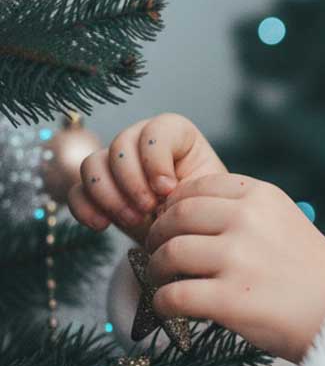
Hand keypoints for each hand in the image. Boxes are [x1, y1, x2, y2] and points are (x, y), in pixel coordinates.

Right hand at [67, 113, 227, 246]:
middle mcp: (141, 142)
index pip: (156, 130)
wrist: (188, 236)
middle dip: (132, 181)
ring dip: (109, 195)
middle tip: (148, 209)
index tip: (168, 189)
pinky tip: (102, 225)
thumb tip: (163, 191)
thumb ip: (189, 186)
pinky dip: (85, 208)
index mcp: (176, 135)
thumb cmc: (203, 210)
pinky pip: (76, 191)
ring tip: (133, 220)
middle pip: (120, 145)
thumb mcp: (206, 196)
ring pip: (92, 164)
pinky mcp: (97, 190)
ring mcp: (115, 164)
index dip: (156, 159)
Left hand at [142, 172, 324, 363]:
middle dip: (158, 236)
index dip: (175, 206)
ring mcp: (238, 259)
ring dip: (157, 270)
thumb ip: (246, 212)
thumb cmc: (312, 274)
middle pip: (176, 217)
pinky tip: (170, 308)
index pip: (197, 187)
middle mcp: (248, 220)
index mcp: (263, 196)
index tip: (172, 224)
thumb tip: (185, 213)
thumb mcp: (287, 222)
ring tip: (164, 281)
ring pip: (169, 254)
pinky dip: (163, 303)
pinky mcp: (229, 299)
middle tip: (157, 253)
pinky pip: (172, 296)